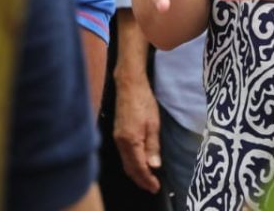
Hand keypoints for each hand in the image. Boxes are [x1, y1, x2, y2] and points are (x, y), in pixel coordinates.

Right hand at [112, 69, 161, 192]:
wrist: (129, 86)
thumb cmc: (144, 102)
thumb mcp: (153, 124)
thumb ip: (153, 146)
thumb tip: (154, 166)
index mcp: (130, 141)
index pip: (139, 167)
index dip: (148, 179)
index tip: (156, 187)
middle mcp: (121, 142)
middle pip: (130, 168)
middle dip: (141, 180)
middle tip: (152, 187)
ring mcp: (117, 139)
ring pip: (126, 163)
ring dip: (136, 173)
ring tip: (147, 180)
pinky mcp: (118, 134)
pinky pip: (124, 155)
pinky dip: (132, 164)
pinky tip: (139, 165)